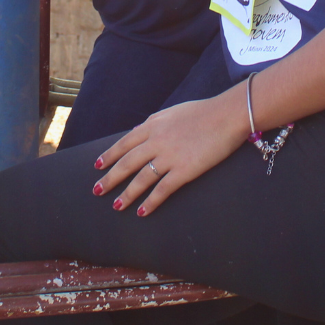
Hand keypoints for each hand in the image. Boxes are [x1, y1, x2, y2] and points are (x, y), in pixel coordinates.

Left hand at [91, 89, 249, 216]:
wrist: (227, 115)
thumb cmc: (203, 112)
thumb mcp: (173, 112)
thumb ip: (155, 123)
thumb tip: (139, 131)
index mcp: (152, 125)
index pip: (124, 143)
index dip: (109, 156)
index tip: (97, 166)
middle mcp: (156, 141)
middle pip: (127, 163)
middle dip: (110, 178)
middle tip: (97, 190)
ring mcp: (169, 156)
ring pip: (140, 179)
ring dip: (126, 195)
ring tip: (116, 206)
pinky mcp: (184, 170)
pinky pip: (162, 190)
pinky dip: (150, 202)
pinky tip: (142, 212)